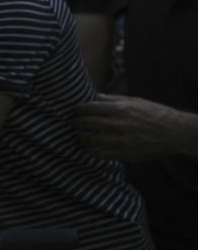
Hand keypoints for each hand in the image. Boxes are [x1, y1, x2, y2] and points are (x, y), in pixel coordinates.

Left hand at [74, 94, 196, 159]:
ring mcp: (120, 140)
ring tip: (81, 136)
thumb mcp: (136, 101)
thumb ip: (114, 99)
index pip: (89, 108)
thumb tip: (96, 96)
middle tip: (75, 123)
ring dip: (82, 138)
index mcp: (120, 109)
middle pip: (86, 123)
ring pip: (90, 140)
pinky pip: (100, 153)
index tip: (76, 111)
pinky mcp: (124, 153)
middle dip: (77, 123)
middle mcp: (118, 124)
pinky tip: (91, 148)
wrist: (175, 132)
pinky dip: (92, 150)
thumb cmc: (156, 113)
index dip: (79, 110)